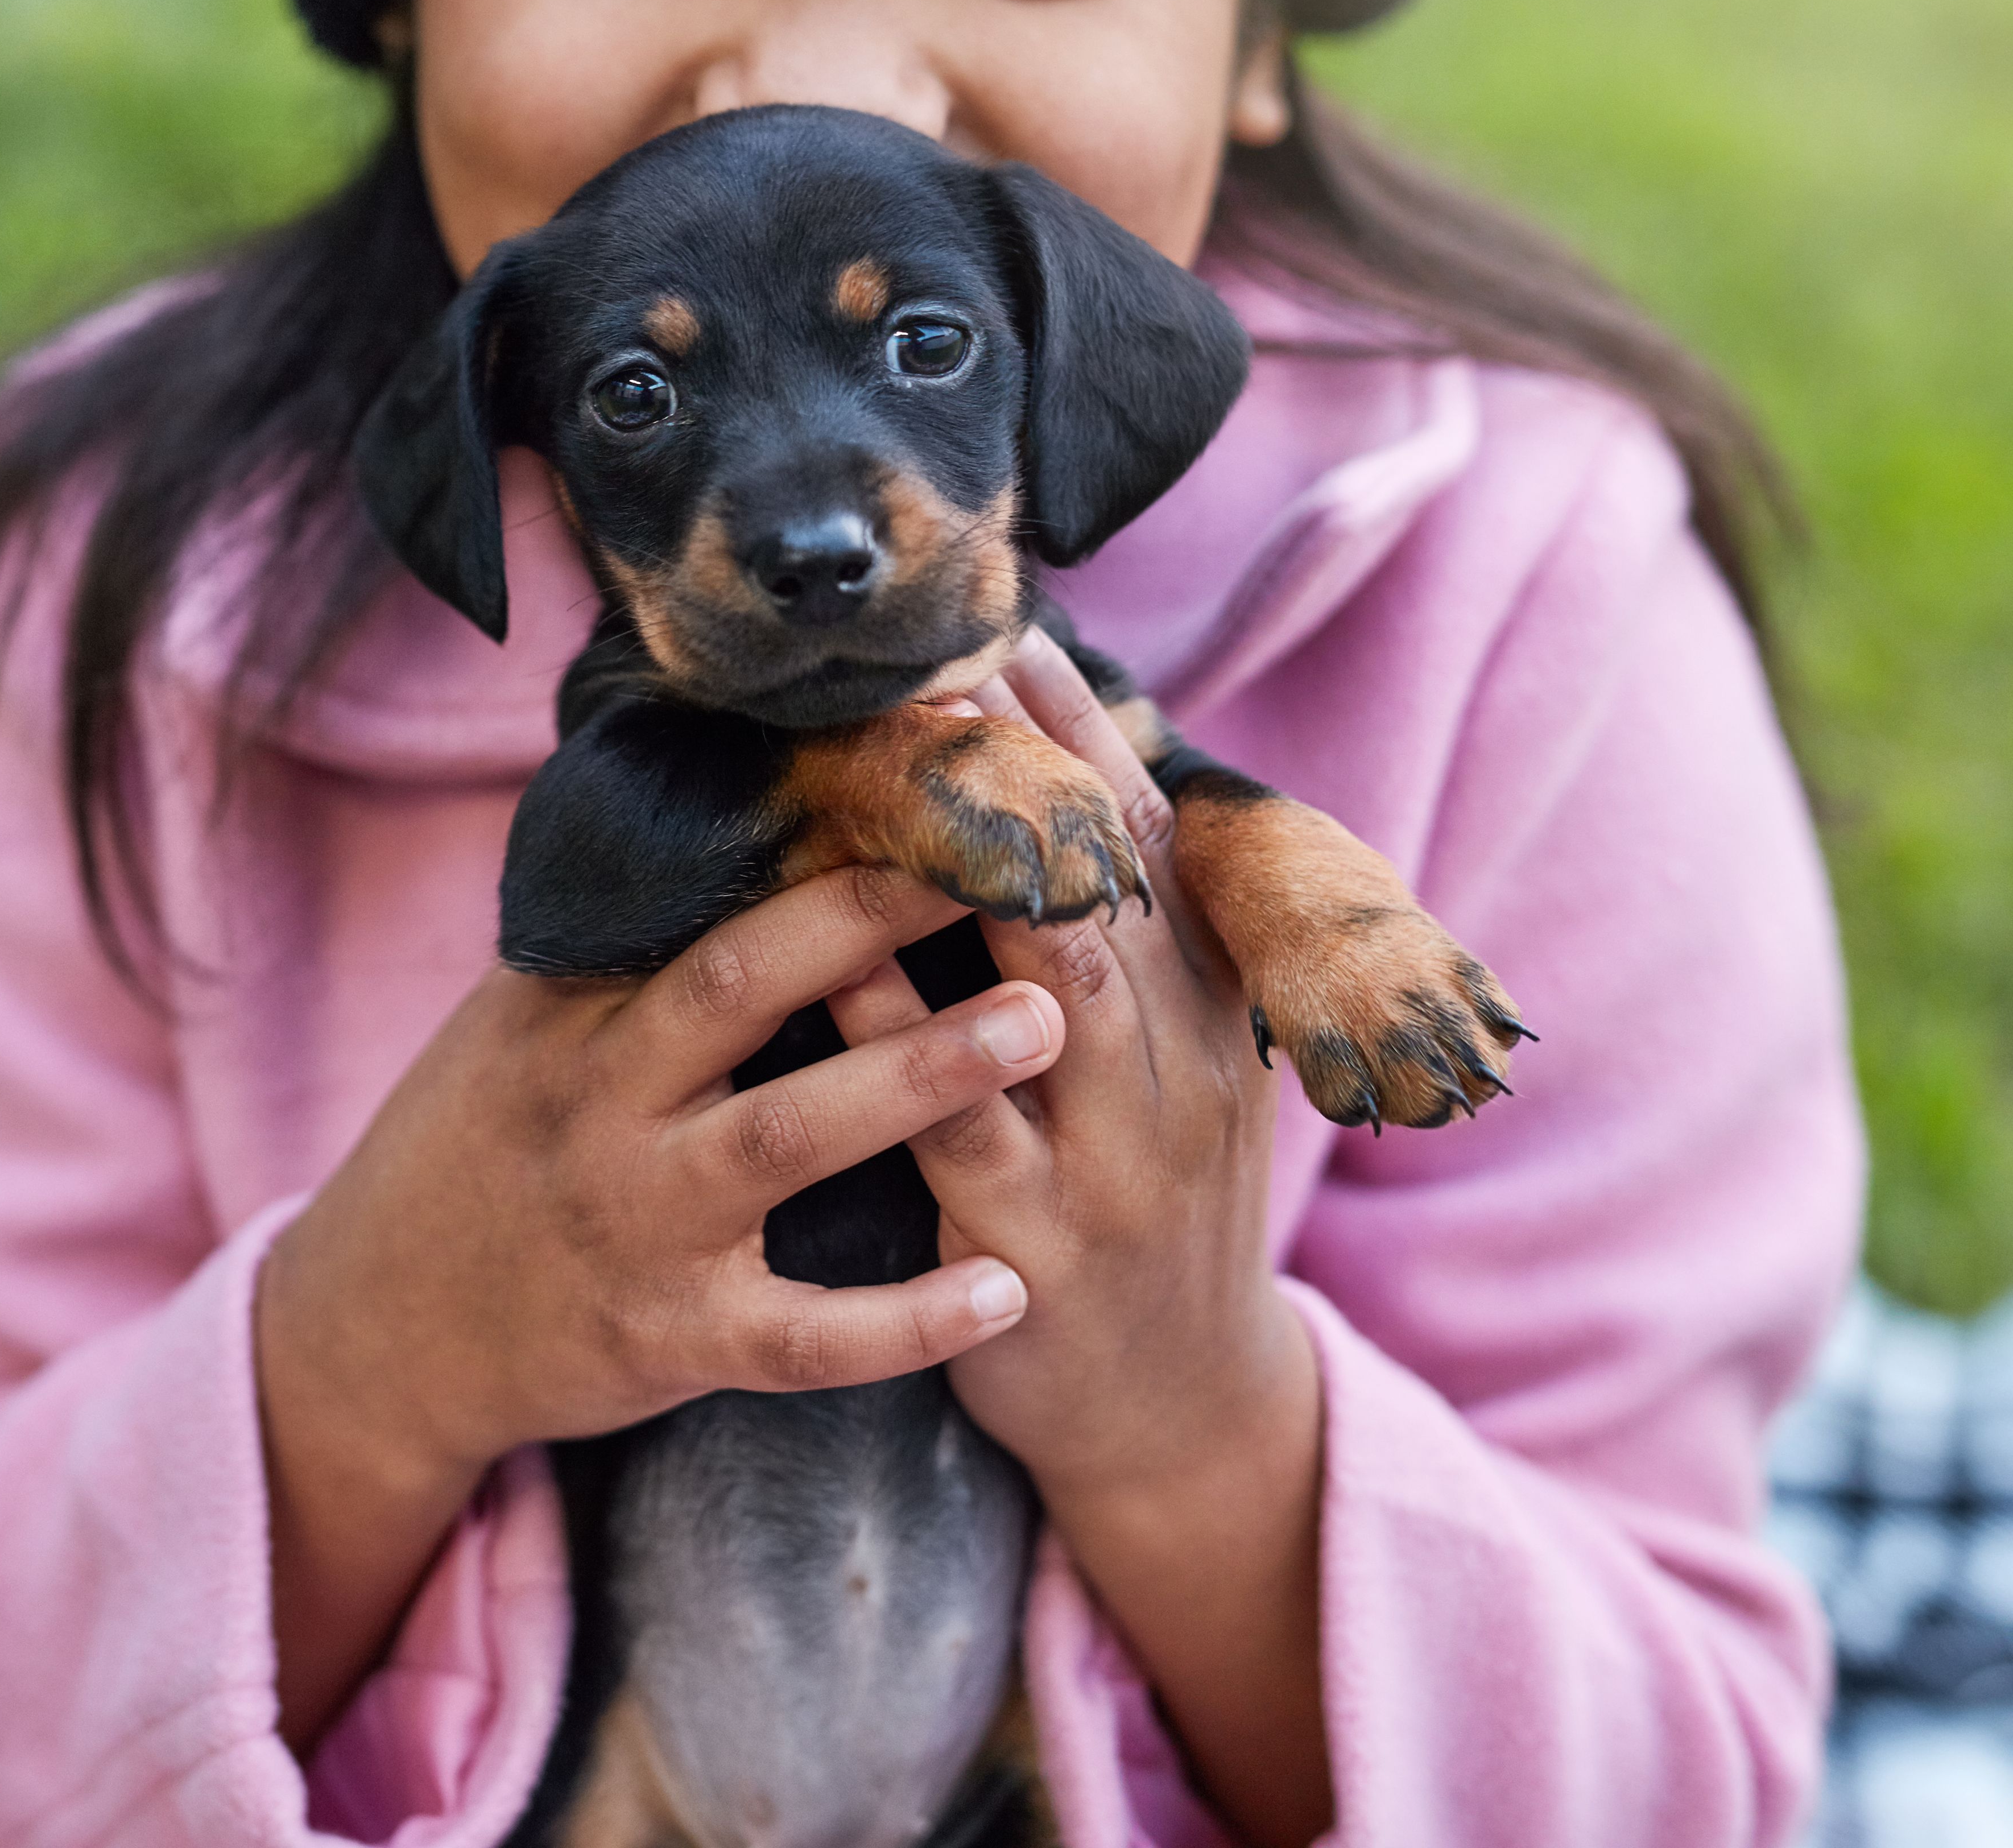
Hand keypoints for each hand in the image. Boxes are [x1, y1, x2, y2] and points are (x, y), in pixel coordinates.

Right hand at [257, 863, 1065, 1745]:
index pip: (708, 902)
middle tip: (1008, 875)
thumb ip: (626, 936)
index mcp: (578, 1009)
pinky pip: (802, 1338)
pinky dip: (905, 1323)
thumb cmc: (486, 1140)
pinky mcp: (669, 1341)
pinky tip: (1009, 1288)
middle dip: (876, 922)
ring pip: (791, 1141)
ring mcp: (640, 1224)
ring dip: (919, 1080)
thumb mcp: (526, 1020)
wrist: (382, 1327)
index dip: (823, 844)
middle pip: (743, 986)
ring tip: (1043, 1027)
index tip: (932, 787)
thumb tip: (737, 801)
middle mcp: (606, 1100)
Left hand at [830, 631, 1333, 1847]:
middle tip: (939, 662)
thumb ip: (1139, 939)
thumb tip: (1086, 783)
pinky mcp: (1035, 1261)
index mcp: (1207, 1015)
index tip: (1012, 630)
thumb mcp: (1183, 1065)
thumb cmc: (1153, 1201)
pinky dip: (903, 1045)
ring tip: (895, 771)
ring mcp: (1112, 1168)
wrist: (1182, 1413)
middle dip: (1027, 773)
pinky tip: (836, 969)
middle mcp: (1176, 1073)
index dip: (1086, 735)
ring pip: (1055, 996)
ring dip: (977, 879)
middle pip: (1103, 889)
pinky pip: (962, 1141)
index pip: (1152, 843)